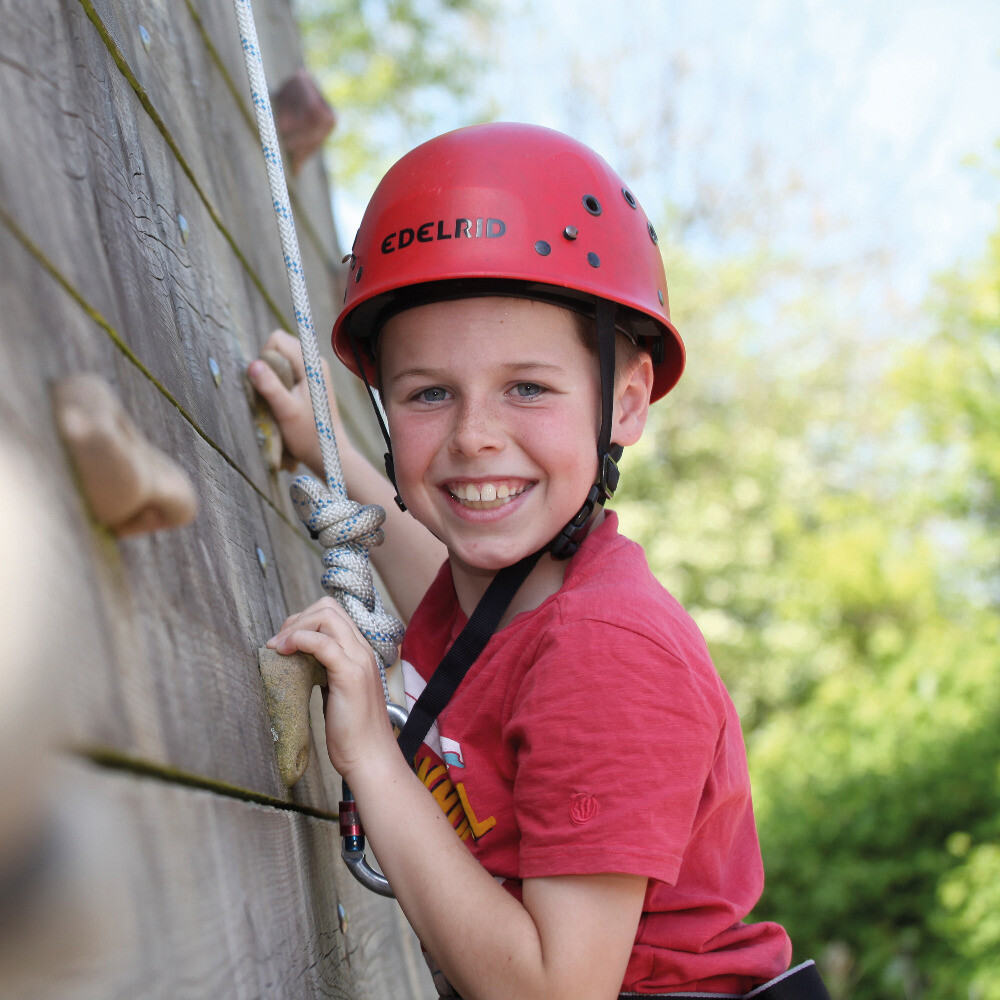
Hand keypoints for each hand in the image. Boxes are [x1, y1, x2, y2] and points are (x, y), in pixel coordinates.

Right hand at [247, 329, 349, 477]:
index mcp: (312, 364)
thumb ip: (270, 386)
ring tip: (280, 399)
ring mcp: (313, 370)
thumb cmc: (308, 435)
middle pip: (279, 345)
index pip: (277, 339)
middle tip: (274, 392)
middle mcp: (315, 361)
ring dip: (273, 375)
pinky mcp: (310, 380)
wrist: (327, 452)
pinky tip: (284, 401)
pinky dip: (279, 381)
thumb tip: (252, 364)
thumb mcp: (285, 411)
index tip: (269, 383)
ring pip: (281, 358)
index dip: (265, 357)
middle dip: (268, 365)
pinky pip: (287, 370)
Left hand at [267, 597, 396, 778]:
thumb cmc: (352, 734)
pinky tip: (284, 652)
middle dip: (297, 619)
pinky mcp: (350, 675)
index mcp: (361, 652)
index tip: (284, 642)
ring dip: (295, 627)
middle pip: (329, 608)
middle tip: (279, 643)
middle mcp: (363, 650)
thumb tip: (299, 661)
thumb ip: (325, 672)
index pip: (333, 614)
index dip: (304, 620)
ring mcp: (359, 660)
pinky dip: (299, 639)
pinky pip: (322, 643)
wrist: (370, 759)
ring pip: (326, 617)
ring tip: (278, 647)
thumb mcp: (337, 693)